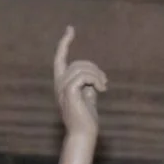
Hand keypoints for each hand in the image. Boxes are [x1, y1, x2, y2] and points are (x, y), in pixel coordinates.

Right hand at [52, 28, 105, 142]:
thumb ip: (88, 84)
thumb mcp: (88, 97)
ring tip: (104, 86)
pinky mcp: (69, 92)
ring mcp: (62, 87)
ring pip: (81, 68)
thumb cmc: (86, 119)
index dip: (65, 43)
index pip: (60, 58)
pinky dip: (95, 80)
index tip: (70, 29)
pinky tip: (101, 90)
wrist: (83, 134)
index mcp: (62, 83)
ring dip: (96, 75)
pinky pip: (83, 76)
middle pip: (77, 63)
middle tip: (104, 82)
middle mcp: (59, 83)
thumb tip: (95, 76)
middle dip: (94, 68)